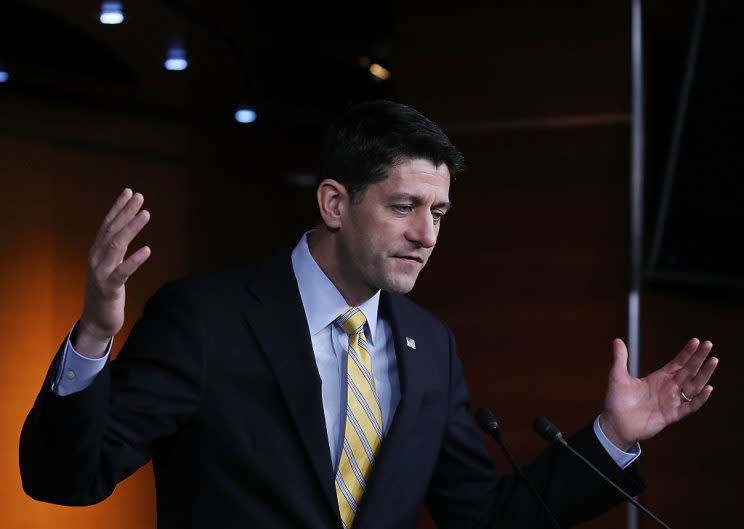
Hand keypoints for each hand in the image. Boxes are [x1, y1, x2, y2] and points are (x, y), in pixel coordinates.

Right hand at [75, 189, 150, 357]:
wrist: (95, 321)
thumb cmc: (106, 291)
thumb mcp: (111, 265)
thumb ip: (116, 249)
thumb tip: (126, 228)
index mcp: (97, 251)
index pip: (108, 224)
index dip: (118, 207)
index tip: (129, 191)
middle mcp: (96, 258)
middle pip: (112, 230)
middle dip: (126, 212)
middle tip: (139, 196)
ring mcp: (101, 273)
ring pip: (116, 245)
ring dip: (131, 228)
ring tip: (146, 214)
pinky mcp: (109, 288)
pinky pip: (122, 272)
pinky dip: (134, 260)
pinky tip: (148, 250)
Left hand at [599, 338, 717, 449]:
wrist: (615, 423)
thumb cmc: (617, 401)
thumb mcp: (618, 376)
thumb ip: (620, 358)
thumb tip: (617, 340)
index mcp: (658, 378)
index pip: (677, 363)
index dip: (687, 353)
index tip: (697, 341)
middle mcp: (668, 388)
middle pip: (688, 371)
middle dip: (699, 358)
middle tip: (709, 344)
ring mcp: (672, 401)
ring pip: (694, 386)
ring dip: (704, 374)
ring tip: (713, 361)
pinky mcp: (672, 415)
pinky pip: (690, 406)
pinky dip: (700, 398)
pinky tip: (707, 388)